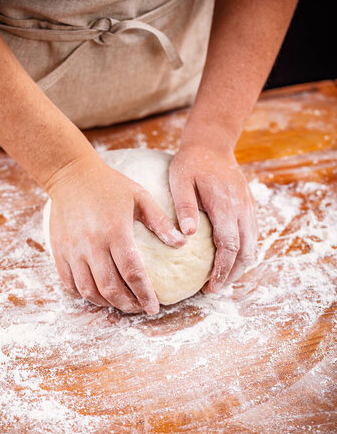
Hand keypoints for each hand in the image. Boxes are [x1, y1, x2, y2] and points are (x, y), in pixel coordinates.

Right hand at [46, 152, 184, 313]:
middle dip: (128, 304)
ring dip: (107, 303)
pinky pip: (70, 283)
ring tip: (121, 303)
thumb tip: (182, 243)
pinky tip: (98, 293)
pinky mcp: (59, 251)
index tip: (154, 307)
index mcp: (115, 232)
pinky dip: (84, 294)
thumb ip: (160, 221)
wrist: (71, 174)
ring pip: (89, 290)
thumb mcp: (140, 197)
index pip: (133, 273)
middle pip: (110, 288)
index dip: (144, 294)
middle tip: (140, 308)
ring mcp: (73, 250)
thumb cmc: (110, 185)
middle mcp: (92, 245)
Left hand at [169, 141, 256, 292]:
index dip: (222, 270)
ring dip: (239, 265)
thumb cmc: (192, 163)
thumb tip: (188, 234)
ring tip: (221, 279)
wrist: (212, 144)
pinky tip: (229, 259)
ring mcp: (248, 208)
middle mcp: (242, 209)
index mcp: (225, 205)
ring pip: (252, 245)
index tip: (211, 287)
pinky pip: (252, 235)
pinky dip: (243, 252)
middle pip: (245, 252)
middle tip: (214, 289)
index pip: (229, 246)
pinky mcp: (248, 207)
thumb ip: (185, 207)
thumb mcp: (181, 180)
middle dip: (232, 274)